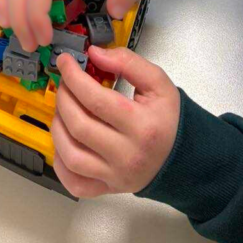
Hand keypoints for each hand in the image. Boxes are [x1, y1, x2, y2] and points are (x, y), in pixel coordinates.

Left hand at [52, 47, 179, 197]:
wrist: (184, 156)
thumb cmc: (168, 118)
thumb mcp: (158, 83)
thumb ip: (127, 62)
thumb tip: (93, 53)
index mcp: (142, 127)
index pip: (95, 99)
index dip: (73, 76)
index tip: (64, 61)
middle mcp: (127, 156)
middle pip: (79, 126)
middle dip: (63, 98)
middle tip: (64, 83)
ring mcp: (116, 176)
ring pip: (71, 156)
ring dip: (57, 127)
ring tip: (62, 109)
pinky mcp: (109, 188)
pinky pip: (75, 184)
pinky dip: (60, 163)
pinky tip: (62, 141)